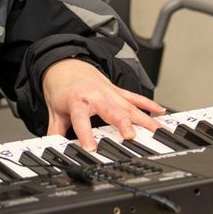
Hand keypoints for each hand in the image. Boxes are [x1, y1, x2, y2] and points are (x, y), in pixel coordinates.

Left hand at [42, 59, 164, 150]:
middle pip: (111, 111)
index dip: (86, 135)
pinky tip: (161, 113)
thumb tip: (52, 149)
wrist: (64, 64)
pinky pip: (135, 98)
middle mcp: (96, 96)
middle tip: (131, 136)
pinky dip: (148, 104)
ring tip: (158, 130)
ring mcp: (109, 93)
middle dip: (122, 123)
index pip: (81, 121)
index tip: (92, 149)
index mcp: (78, 102)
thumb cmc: (61, 88)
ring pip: (129, 106)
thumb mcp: (54, 111)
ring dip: (144, 118)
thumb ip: (55, 132)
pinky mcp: (117, 90)